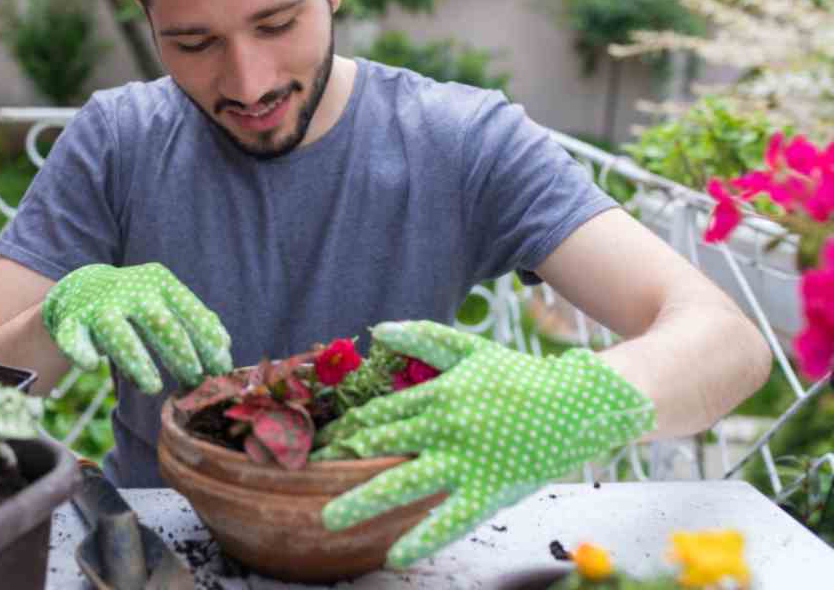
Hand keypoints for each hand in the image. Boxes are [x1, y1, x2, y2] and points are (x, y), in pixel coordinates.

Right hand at [42, 263, 232, 393]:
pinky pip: (74, 339)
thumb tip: (225, 348)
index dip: (207, 341)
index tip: (221, 367)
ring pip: (118, 334)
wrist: (81, 288)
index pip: (189, 312)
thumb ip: (195, 321)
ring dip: (138, 363)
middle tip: (194, 380)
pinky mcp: (70, 321)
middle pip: (159, 323)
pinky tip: (91, 365)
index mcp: (160, 283)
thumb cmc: (135, 304)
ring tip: (153, 387)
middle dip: (181, 354)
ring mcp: (99, 305)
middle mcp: (130, 290)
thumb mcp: (166, 302)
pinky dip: (82, 352)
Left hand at [312, 321, 654, 568]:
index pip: (378, 413)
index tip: (320, 445)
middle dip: (339, 461)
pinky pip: (450, 518)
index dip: (346, 430)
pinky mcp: (488, 489)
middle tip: (305, 478)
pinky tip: (395, 555)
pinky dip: (423, 538)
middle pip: (379, 446)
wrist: (579, 403)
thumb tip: (379, 328)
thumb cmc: (521, 377)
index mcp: (436, 394)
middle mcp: (442, 426)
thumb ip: (425, 337)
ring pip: (402, 482)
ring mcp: (463, 460)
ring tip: (327, 519)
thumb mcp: (471, 349)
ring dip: (361, 501)